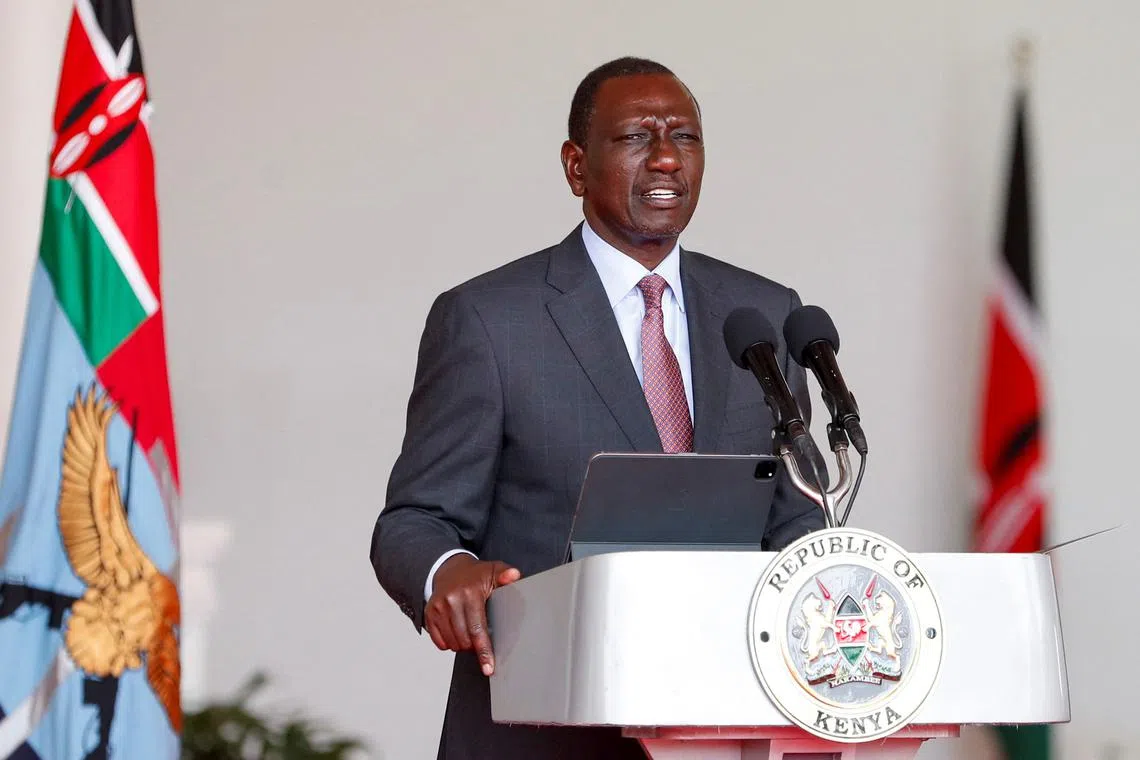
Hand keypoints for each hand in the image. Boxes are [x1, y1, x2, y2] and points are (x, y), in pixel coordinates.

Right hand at [425, 554, 520, 675]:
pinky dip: (450, 642)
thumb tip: (514, 575)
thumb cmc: (476, 576)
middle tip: (481, 637)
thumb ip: (506, 574)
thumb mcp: (494, 571)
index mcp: (470, 592)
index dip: (484, 651)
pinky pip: (439, 642)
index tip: (488, 668)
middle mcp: (451, 599)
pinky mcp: (429, 614)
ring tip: (469, 631)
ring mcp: (438, 607)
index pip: (478, 629)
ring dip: (463, 645)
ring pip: (452, 643)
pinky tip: (457, 630)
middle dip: (474, 646)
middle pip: (465, 640)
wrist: (450, 570)